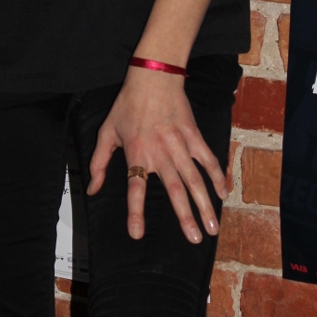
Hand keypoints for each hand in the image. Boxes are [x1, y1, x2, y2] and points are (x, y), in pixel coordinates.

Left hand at [86, 66, 227, 243]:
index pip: (136, 189)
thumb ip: (100, 162)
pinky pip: (207, 158)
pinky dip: (216, 175)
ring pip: (194, 179)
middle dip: (185, 217)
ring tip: (212, 227)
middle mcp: (160, 153)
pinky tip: (223, 192)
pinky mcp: (194, 135)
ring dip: (204, 204)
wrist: (153, 77)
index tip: (137, 234)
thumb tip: (93, 189)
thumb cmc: (128, 104)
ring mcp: (180, 144)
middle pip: (174, 190)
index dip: (135, 213)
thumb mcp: (107, 131)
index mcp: (137, 153)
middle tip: (195, 239)